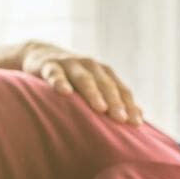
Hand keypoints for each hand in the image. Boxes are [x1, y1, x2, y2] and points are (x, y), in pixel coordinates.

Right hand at [22, 41, 142, 124]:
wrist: (40, 55)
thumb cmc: (72, 79)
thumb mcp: (94, 86)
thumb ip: (114, 99)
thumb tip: (140, 119)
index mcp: (104, 73)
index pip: (121, 90)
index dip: (129, 105)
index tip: (136, 123)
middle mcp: (91, 66)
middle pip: (106, 84)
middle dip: (115, 101)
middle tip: (121, 119)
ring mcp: (70, 64)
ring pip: (84, 79)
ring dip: (93, 93)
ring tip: (100, 108)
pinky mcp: (49, 65)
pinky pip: (55, 74)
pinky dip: (59, 81)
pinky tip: (64, 92)